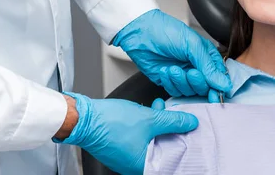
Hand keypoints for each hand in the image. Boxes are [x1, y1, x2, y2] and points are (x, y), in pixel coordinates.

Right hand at [54, 92, 197, 174]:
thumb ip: (173, 122)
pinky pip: (140, 138)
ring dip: (159, 125)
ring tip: (161, 108)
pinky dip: (147, 126)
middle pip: (163, 150)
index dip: (184, 144)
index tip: (192, 132)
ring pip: (151, 141)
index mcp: (143, 166)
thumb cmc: (111, 123)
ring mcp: (126, 157)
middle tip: (179, 117)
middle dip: (172, 131)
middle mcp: (134, 166)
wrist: (83, 117)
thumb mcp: (150, 119)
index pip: (172, 160)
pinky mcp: (120, 147)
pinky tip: (150, 111)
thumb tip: (191, 122)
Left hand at [113, 9, 231, 101]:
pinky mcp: (169, 81)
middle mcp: (196, 66)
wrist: (141, 33)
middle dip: (197, 82)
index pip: (219, 76)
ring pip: (190, 91)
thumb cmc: (166, 31)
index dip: (217, 86)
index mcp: (206, 56)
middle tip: (190, 73)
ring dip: (181, 81)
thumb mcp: (192, 45)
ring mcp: (183, 75)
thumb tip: (224, 84)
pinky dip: (170, 83)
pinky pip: (175, 91)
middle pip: (205, 87)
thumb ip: (208, 66)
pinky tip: (165, 70)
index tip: (214, 93)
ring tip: (173, 68)